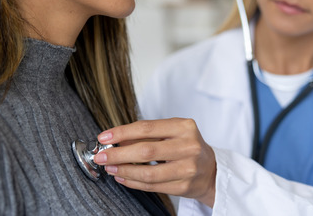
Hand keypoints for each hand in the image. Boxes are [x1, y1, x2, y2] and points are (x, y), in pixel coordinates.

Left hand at [94, 118, 216, 206]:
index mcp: (185, 127)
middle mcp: (189, 146)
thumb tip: (116, 140)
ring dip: (124, 171)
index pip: (147, 128)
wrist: (211, 170)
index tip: (104, 137)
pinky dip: (133, 182)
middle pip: (146, 150)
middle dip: (118, 154)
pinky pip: (153, 186)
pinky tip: (123, 178)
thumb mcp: (173, 133)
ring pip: (148, 172)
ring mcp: (188, 168)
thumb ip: (148, 135)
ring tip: (110, 168)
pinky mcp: (184, 186)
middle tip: (101, 156)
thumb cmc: (187, 147)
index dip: (122, 132)